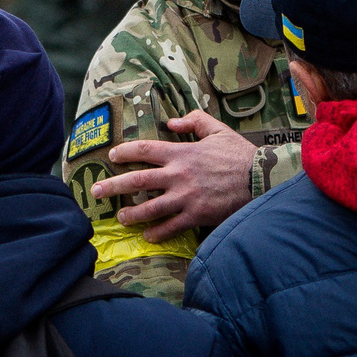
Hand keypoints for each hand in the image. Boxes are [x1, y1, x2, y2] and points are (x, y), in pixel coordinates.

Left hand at [88, 109, 254, 238]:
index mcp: (181, 152)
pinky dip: (157, 233)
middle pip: (137, 180)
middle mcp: (178, 175)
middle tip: (96, 192)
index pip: (144, 149)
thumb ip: (194, 120)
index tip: (112, 156)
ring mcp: (186, 197)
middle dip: (113, 186)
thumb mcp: (217, 129)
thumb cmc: (239, 154)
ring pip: (150, 208)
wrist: (260, 178)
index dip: (124, 152)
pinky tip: (147, 236)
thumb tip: (171, 122)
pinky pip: (171, 227)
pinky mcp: (196, 215)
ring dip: (131, 214)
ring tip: (120, 218)